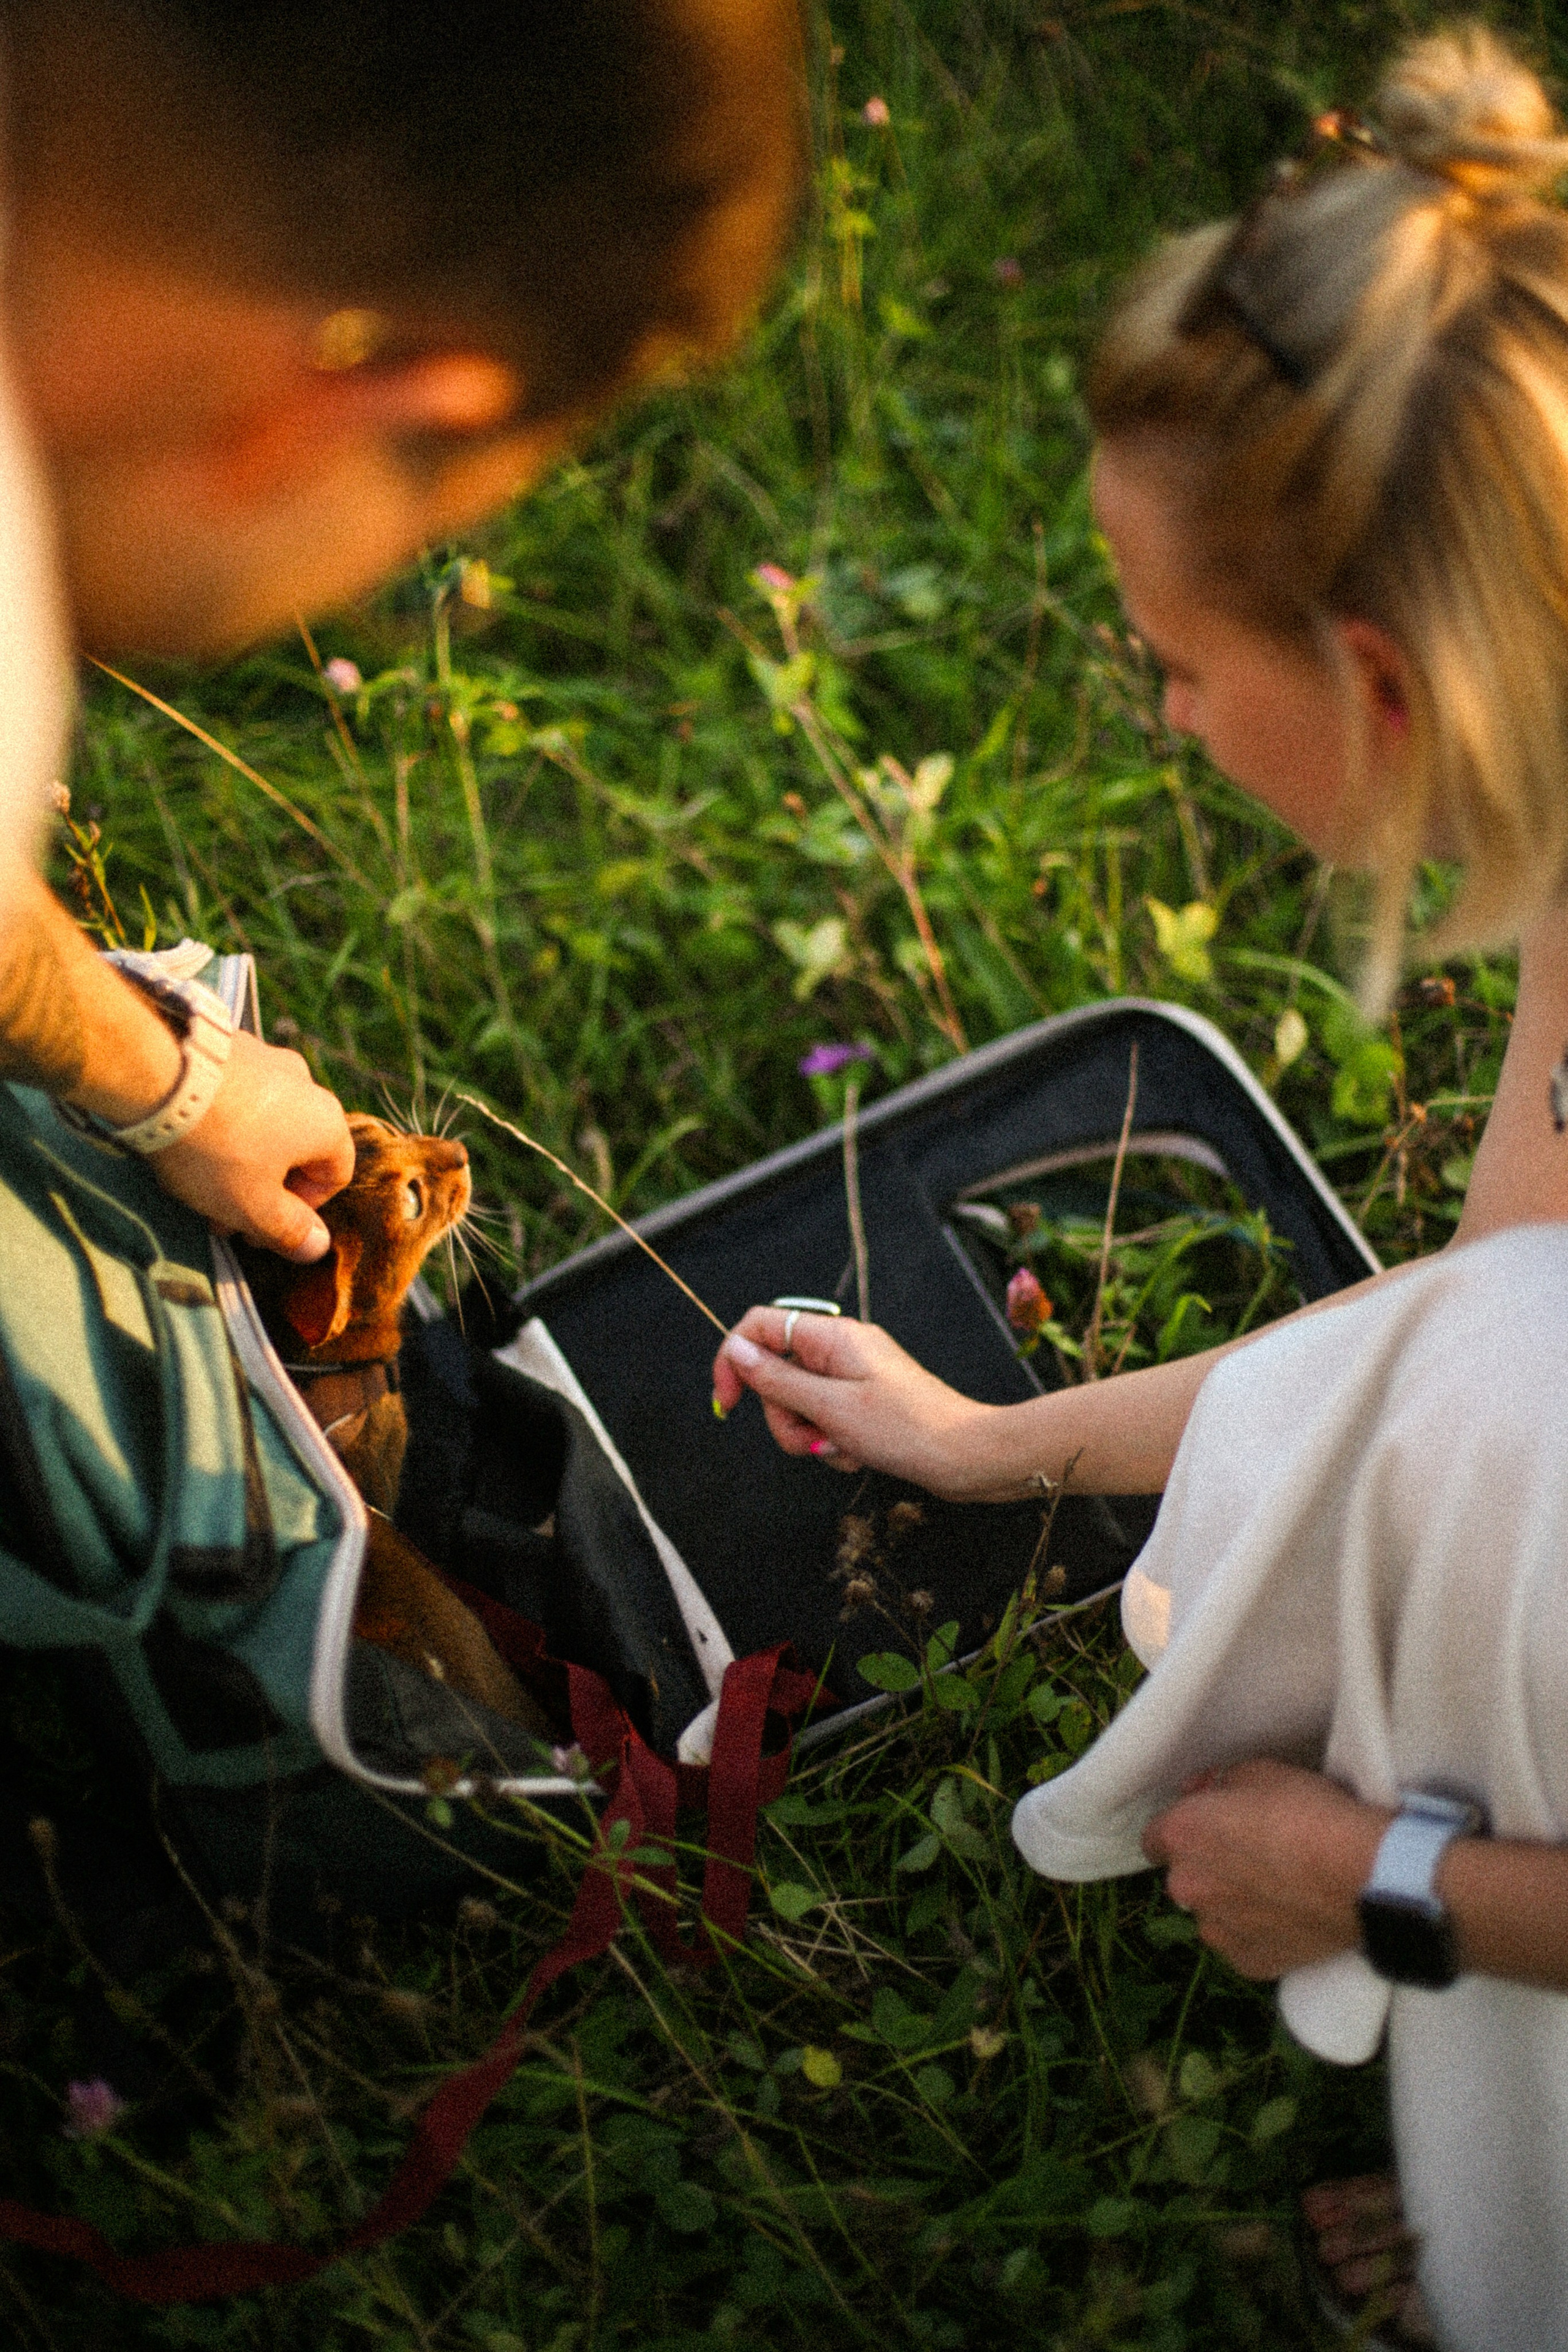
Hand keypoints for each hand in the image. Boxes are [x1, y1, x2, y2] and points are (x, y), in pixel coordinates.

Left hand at [150, 1030, 354, 1260]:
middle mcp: (305, 1084)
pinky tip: (185, 1138)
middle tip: (223, 1216)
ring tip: (197, 1180)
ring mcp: (265, 1058)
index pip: (336, 1175)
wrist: (157, 1074)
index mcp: (326, 1122)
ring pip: (263, 1123)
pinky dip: (219, 1123)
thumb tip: (317, 1246)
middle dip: (263, 1190)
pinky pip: (234, 1097)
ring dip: (240, 1158)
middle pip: (296, 1150)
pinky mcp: (227, 1045)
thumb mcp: (253, 1206)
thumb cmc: (216, 1149)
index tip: (261, 1227)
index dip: (303, 1211)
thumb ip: (289, 1231)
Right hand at [712, 1305, 1006, 1499]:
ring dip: (808, 1434)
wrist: (965, 1456)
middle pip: (777, 1373)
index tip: (727, 1403)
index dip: (734, 1360)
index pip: (761, 1326)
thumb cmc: (906, 1429)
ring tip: (839, 1449)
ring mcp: (853, 1375)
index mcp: (833, 1336)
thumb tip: (736, 1349)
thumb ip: (777, 1378)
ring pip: (799, 1402)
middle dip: (783, 1415)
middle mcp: (841, 1348)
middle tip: (810, 1438)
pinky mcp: (864, 1400)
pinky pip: (825, 1418)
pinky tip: (855, 1455)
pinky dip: (831, 1441)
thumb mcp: (829, 1407)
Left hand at [1140, 1759, 1391, 1978]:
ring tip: (1276, 1890)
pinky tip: (1287, 1916)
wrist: (1364, 1876)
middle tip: (1252, 1857)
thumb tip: (1202, 1793)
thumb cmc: (1312, 1814)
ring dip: (1230, 1902)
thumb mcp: (1261, 1772)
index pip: (1156, 1836)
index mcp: (1181, 1836)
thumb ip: (1219, 1784)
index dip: (1183, 1829)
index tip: (1210, 1828)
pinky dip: (1256, 1932)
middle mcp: (1187, 1887)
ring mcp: (1217, 1931)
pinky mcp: (1248, 1962)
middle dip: (1208, 1866)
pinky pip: (1241, 1943)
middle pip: (1185, 1876)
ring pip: (1212, 1913)